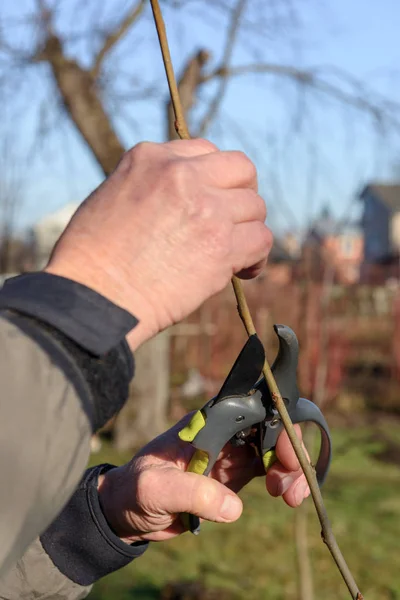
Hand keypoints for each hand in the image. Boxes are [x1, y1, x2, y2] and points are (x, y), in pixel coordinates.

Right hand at [45, 139, 271, 349]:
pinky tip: (243, 271)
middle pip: (241, 172)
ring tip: (236, 255)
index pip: (206, 151)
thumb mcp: (114, 196)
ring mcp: (205, 208)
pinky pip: (261, 240)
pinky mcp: (221, 245)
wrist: (94, 296)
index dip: (215, 180)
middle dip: (241, 198)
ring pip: (255, 208)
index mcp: (151, 157)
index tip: (213, 201)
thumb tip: (182, 199)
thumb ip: (151, 185)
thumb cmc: (92, 258)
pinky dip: (256, 258)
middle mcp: (182, 174)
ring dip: (248, 230)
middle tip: (232, 224)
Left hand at [97, 417, 309, 543]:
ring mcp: (233, 451)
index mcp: (208, 421)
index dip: (278, 424)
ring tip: (290, 498)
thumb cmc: (135, 490)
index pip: (253, 408)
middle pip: (273, 425)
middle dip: (291, 450)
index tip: (285, 454)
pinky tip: (288, 497)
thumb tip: (233, 508)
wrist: (127, 511)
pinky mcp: (236, 473)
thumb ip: (191, 493)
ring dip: (293, 469)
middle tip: (288, 484)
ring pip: (277, 447)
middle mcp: (225, 430)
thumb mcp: (154, 489)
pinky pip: (272, 468)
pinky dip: (287, 480)